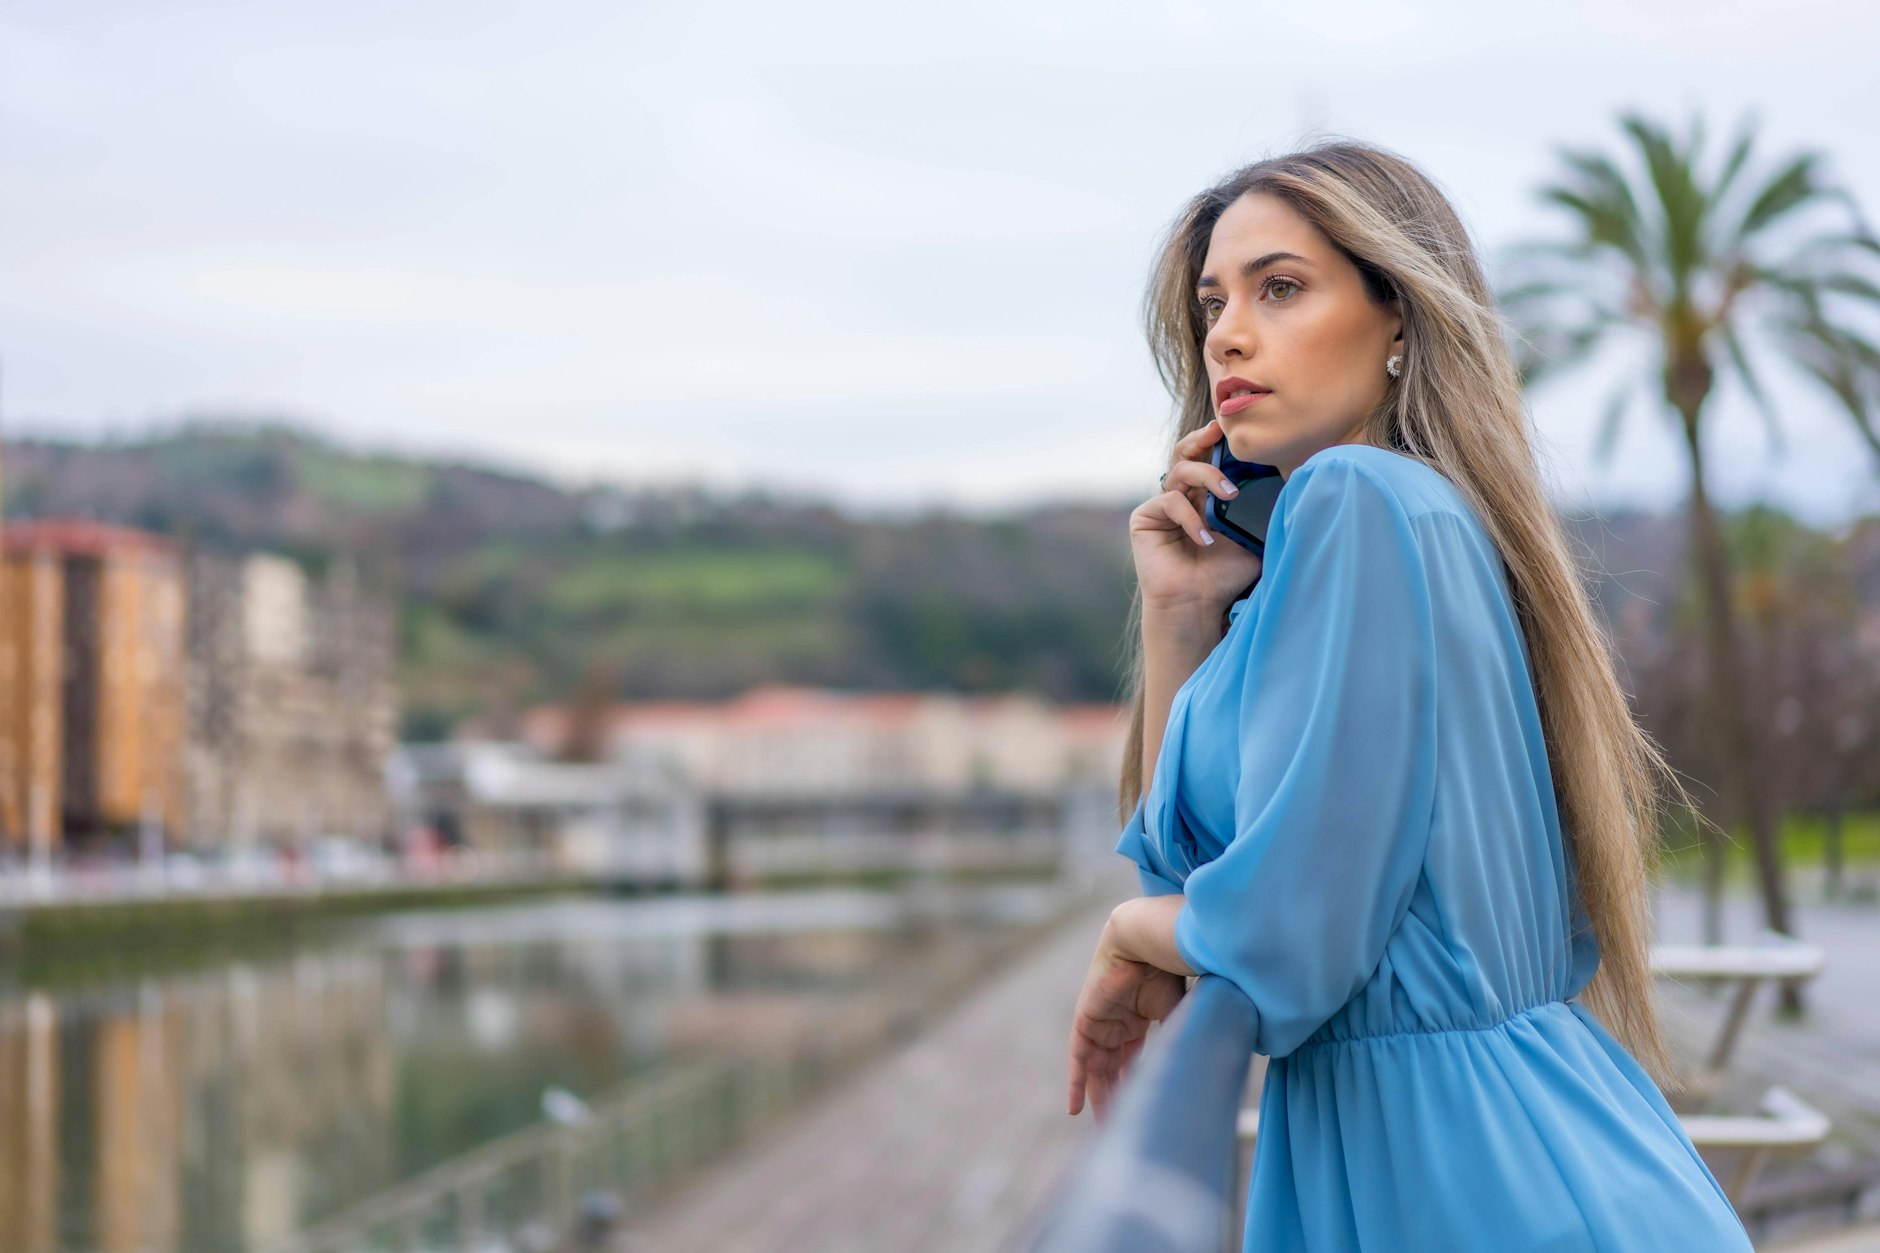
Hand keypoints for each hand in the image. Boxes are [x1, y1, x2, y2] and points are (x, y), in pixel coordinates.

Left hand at [1066, 928, 1187, 1125]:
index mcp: (1139, 1020)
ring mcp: (1100, 1023)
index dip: (1137, 1085)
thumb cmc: (1167, 968)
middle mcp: (1117, 1024)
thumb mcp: (1181, 1009)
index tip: (1143, 1111)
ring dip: (1099, 1098)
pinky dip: (1076, 1081)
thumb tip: (1208, 1060)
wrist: (1145, 942)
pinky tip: (1076, 1108)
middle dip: (1117, 1098)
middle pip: (1113, 1069)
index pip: (1135, 1060)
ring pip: (1096, 1069)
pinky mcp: (1085, 1022)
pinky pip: (1078, 1057)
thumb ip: (1187, 1033)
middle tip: (1120, 1131)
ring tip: (1103, 1128)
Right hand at [1131, 418, 1262, 614]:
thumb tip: (1290, 487)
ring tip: (1230, 494)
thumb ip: (1258, 513)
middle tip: (1219, 432)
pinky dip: (1190, 517)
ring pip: (1180, 471)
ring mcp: (1161, 507)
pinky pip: (1169, 501)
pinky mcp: (1144, 519)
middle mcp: (1181, 498)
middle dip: (1202, 439)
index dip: (1218, 443)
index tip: (1238, 431)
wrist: (1197, 605)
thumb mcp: (1250, 539)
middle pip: (1186, 453)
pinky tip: (1204, 539)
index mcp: (1203, 498)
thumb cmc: (1224, 577)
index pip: (1207, 460)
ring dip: (1208, 476)